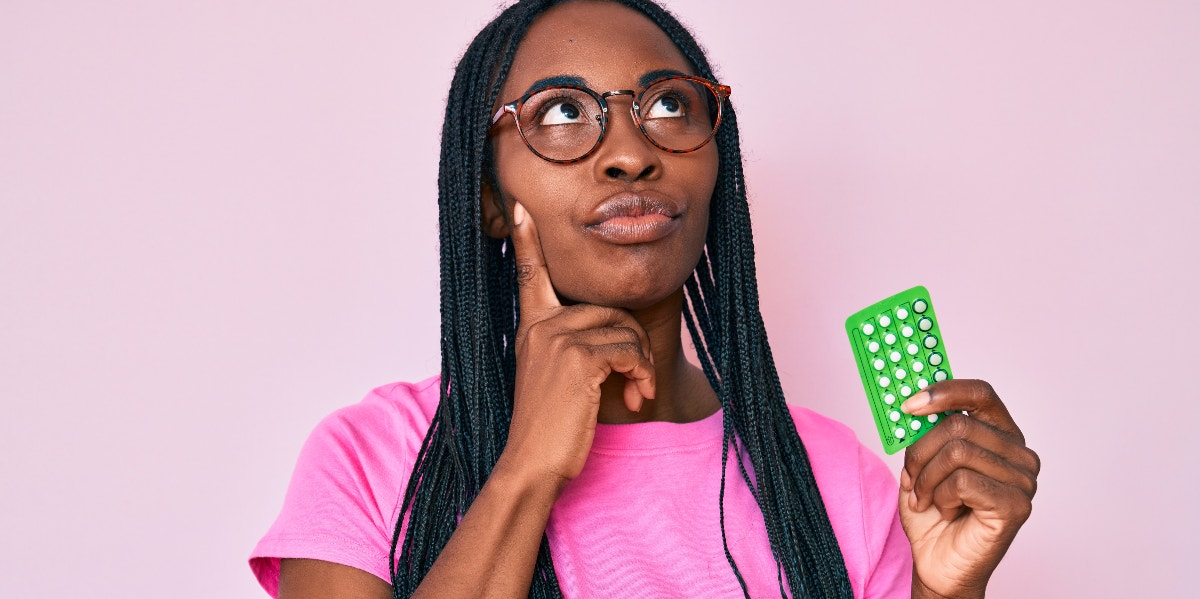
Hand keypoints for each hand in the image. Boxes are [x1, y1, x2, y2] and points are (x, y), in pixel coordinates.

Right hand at [497, 202, 656, 487]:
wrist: (533, 463)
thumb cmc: (550, 427)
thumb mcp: (553, 378)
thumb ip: (570, 347)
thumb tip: (615, 333)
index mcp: (531, 328)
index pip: (529, 275)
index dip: (525, 241)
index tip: (521, 209)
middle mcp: (541, 327)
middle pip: (610, 310)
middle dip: (634, 346)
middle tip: (637, 382)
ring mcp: (557, 339)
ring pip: (626, 330)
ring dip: (642, 365)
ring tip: (637, 393)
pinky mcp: (578, 359)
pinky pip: (630, 351)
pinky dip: (643, 376)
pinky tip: (635, 399)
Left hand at [897, 379, 1039, 598]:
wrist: (937, 563)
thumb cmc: (933, 513)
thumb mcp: (922, 462)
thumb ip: (924, 430)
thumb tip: (911, 401)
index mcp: (1000, 435)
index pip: (980, 393)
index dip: (944, 391)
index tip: (909, 403)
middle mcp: (1019, 454)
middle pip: (959, 423)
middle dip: (921, 450)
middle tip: (909, 475)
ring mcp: (1023, 480)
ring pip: (956, 451)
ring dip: (926, 478)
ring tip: (925, 497)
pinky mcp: (1016, 505)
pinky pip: (962, 481)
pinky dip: (940, 496)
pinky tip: (945, 510)